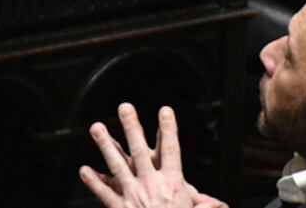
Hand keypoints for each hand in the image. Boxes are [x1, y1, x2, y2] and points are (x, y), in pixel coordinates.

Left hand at [78, 104, 225, 207]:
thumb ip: (206, 206)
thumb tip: (221, 205)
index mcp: (172, 184)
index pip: (171, 150)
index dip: (169, 129)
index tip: (165, 110)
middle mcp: (151, 185)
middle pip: (139, 150)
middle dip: (132, 127)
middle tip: (124, 107)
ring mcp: (133, 196)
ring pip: (117, 166)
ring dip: (106, 146)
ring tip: (97, 128)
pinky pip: (105, 194)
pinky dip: (94, 182)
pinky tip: (84, 170)